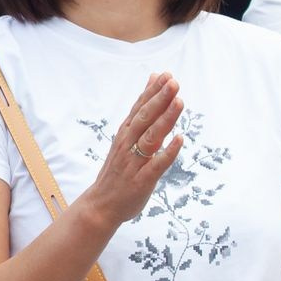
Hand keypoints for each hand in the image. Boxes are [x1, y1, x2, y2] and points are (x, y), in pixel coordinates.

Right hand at [76, 74, 184, 230]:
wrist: (101, 205)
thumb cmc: (118, 171)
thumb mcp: (125, 139)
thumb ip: (140, 114)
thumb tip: (151, 85)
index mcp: (125, 134)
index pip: (140, 108)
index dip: (152, 92)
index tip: (166, 75)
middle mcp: (128, 144)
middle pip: (145, 118)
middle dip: (160, 99)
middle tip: (174, 82)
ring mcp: (134, 162)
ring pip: (151, 137)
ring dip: (165, 119)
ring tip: (179, 102)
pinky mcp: (142, 180)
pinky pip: (156, 164)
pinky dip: (168, 152)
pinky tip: (179, 140)